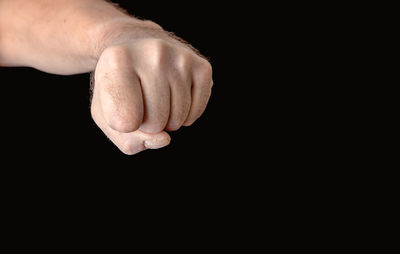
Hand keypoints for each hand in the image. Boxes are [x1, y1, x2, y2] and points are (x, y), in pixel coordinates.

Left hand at [91, 37, 212, 154]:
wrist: (137, 47)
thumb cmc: (119, 86)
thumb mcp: (106, 114)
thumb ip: (128, 140)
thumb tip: (164, 139)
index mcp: (117, 61)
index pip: (125, 122)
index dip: (124, 124)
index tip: (121, 104)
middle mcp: (152, 53)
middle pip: (155, 123)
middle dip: (148, 124)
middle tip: (141, 100)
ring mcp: (181, 58)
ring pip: (178, 119)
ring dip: (167, 120)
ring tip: (157, 97)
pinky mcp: (202, 66)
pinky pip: (196, 112)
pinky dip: (186, 116)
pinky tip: (175, 98)